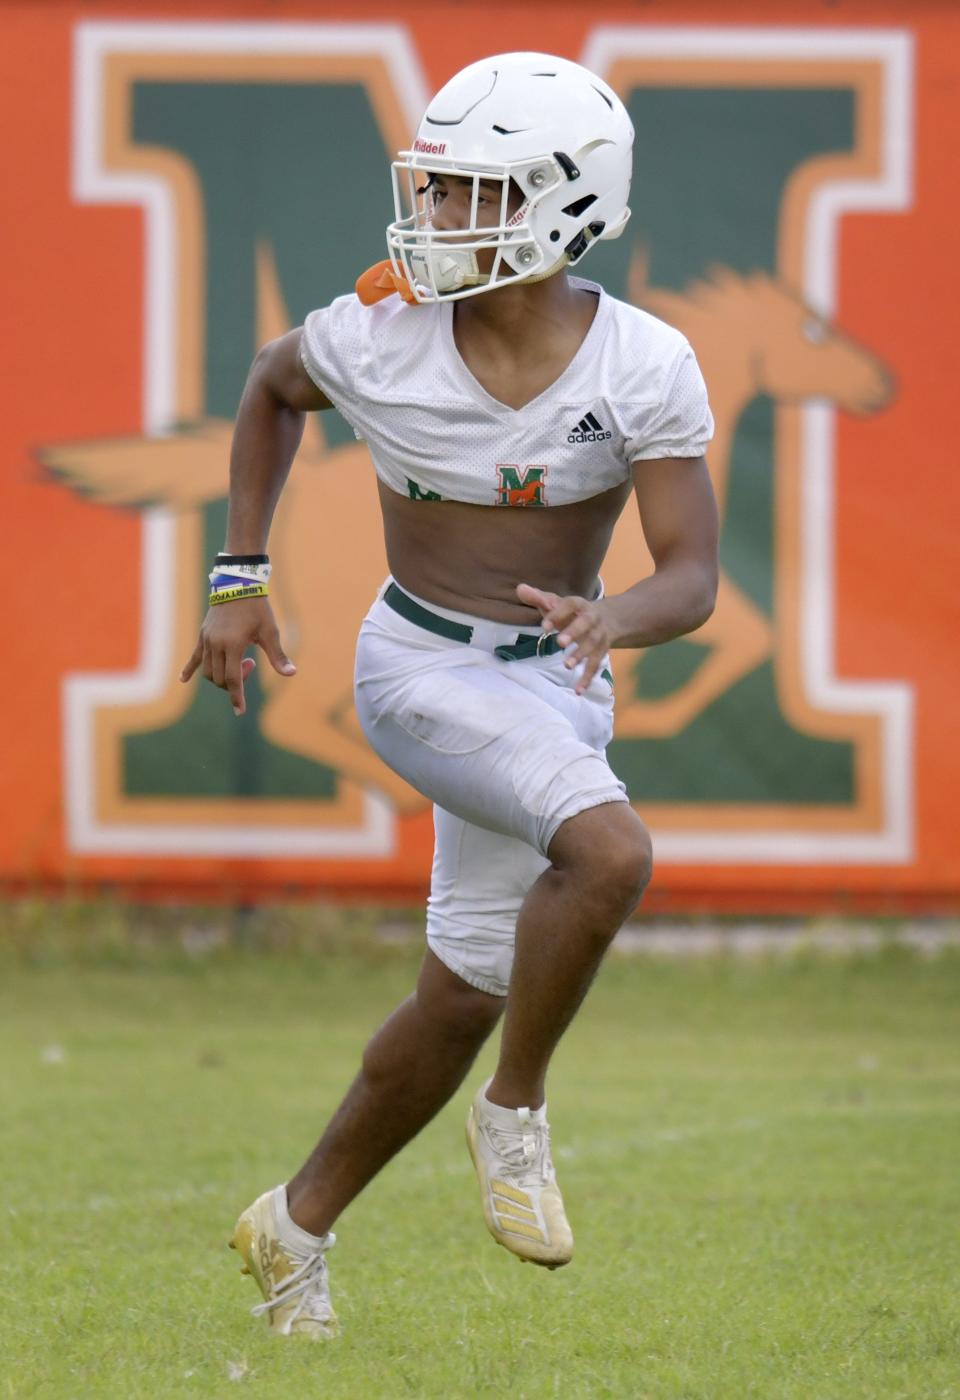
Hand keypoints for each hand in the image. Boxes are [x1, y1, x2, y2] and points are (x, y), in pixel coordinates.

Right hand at [179, 596, 295, 715]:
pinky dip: (189, 670)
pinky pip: (194, 657)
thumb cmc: (257, 608)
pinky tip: (182, 680)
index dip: (237, 697)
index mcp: (233, 645)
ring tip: (239, 663)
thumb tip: (292, 673)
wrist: (238, 584)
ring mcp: (207, 640)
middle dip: (235, 682)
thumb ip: (278, 656)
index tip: (240, 711)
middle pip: (220, 678)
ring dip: (222, 677)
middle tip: (251, 665)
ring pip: (208, 671)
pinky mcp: (203, 636)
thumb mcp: (270, 632)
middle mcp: (216, 645)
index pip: (232, 679)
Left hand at [516, 583, 611, 695]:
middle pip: (585, 624)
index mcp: (579, 604)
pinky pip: (595, 666)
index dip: (557, 614)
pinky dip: (587, 678)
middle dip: (574, 632)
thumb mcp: (557, 603)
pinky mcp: (601, 652)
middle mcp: (592, 619)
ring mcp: (599, 636)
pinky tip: (578, 690)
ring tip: (567, 665)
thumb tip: (519, 588)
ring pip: (592, 645)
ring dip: (580, 655)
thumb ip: (538, 598)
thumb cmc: (572, 612)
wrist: (608, 619)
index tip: (544, 626)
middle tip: (559, 643)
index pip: (569, 605)